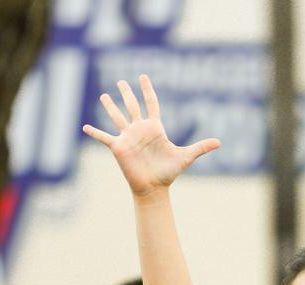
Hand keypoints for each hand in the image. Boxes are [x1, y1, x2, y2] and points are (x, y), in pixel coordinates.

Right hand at [83, 75, 220, 197]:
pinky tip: (84, 127)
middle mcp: (139, 129)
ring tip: (103, 95)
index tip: (143, 76)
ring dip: (110, 106)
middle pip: (132, 106)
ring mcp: (128, 137)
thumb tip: (220, 143)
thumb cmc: (168, 172)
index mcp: (154, 128)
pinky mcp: (118, 147)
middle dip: (126, 93)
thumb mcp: (186, 157)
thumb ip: (201, 148)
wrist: (154, 187)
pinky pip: (104, 138)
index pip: (151, 103)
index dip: (147, 90)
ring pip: (117, 117)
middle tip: (120, 80)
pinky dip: (94, 133)